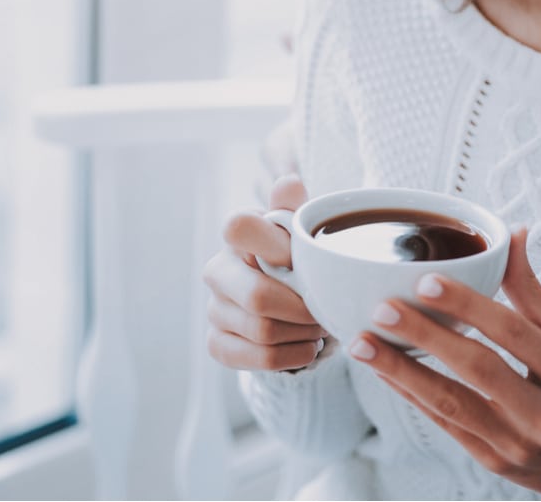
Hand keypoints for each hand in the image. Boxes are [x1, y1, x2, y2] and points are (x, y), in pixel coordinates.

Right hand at [202, 174, 327, 370]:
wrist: (290, 301)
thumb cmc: (298, 257)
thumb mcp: (302, 231)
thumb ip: (295, 208)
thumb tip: (288, 182)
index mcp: (238, 237)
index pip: (238, 226)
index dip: (274, 245)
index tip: (302, 259)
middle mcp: (218, 271)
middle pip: (257, 297)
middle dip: (302, 307)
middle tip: (326, 308)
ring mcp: (214, 310)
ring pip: (263, 331)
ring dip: (303, 333)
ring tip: (321, 325)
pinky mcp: (218, 344)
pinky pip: (259, 358)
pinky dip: (293, 355)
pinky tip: (307, 346)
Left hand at [347, 227, 540, 499]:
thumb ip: (533, 293)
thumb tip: (512, 236)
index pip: (513, 333)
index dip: (468, 306)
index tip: (427, 282)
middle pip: (477, 369)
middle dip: (424, 337)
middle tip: (383, 309)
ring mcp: (517, 444)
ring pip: (452, 403)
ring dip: (403, 372)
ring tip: (364, 344)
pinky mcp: (494, 463)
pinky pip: (446, 425)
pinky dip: (413, 396)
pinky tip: (387, 373)